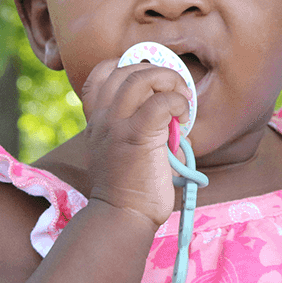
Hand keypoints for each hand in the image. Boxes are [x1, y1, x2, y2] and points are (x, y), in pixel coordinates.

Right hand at [79, 60, 190, 228]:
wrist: (123, 216)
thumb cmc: (133, 185)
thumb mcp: (126, 146)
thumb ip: (140, 122)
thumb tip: (174, 107)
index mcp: (97, 119)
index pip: (102, 72)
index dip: (129, 66)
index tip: (152, 82)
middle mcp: (102, 118)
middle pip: (127, 69)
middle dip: (158, 72)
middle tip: (176, 92)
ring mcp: (116, 125)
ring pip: (141, 77)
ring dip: (170, 82)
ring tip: (181, 101)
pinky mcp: (136, 135)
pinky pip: (160, 102)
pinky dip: (177, 102)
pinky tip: (184, 117)